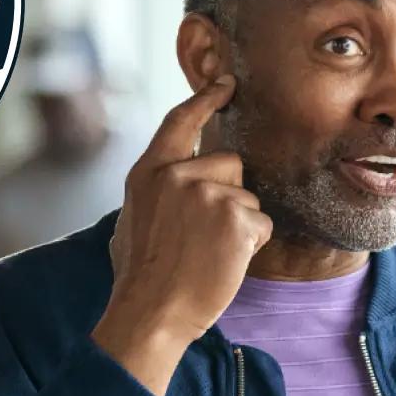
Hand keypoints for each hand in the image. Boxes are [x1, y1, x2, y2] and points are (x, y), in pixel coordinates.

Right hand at [92, 74, 272, 395]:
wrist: (152, 313)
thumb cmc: (141, 276)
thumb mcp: (133, 218)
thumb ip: (158, 189)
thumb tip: (173, 179)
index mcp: (149, 171)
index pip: (181, 121)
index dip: (207, 98)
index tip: (227, 83)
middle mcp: (178, 174)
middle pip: (231, 163)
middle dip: (230, 194)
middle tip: (204, 236)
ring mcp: (209, 193)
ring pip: (249, 196)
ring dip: (240, 224)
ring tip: (210, 253)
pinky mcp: (237, 217)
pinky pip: (261, 223)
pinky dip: (251, 245)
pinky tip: (224, 263)